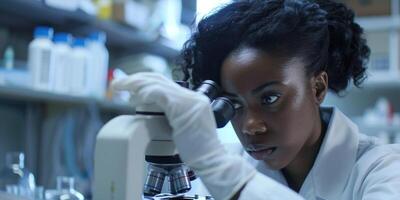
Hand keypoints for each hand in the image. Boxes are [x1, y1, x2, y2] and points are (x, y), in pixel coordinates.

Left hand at [112, 72, 255, 199]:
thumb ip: (173, 116)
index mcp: (193, 100)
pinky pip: (159, 94)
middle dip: (136, 78)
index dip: (145, 83)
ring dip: (135, 84)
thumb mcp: (184, 128)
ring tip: (120, 88)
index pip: (165, 84)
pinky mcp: (183, 108)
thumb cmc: (198, 151)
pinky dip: (145, 93)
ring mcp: (189, 100)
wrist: (212, 161)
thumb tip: (154, 110)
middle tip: (118, 83)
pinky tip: (135, 98)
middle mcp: (193, 96)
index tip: (130, 89)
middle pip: (159, 78)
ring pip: (157, 83)